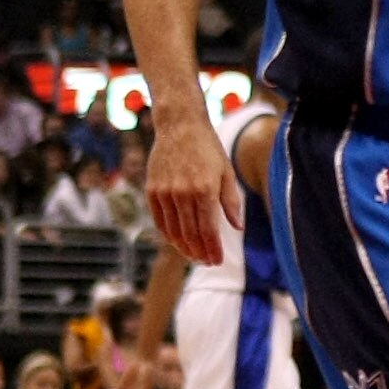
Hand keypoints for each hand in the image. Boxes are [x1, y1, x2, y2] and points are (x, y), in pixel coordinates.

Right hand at [147, 117, 240, 264]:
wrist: (180, 126)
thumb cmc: (209, 149)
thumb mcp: (226, 172)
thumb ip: (231, 201)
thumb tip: (237, 227)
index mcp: (205, 190)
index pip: (208, 230)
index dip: (212, 248)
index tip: (217, 260)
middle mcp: (183, 193)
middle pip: (190, 234)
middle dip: (199, 252)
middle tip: (207, 262)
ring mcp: (164, 192)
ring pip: (173, 230)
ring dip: (183, 247)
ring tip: (193, 256)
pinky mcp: (152, 189)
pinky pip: (159, 219)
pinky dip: (168, 233)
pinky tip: (176, 241)